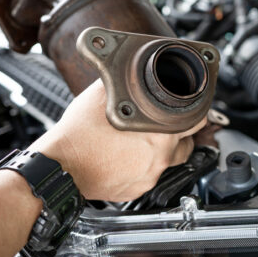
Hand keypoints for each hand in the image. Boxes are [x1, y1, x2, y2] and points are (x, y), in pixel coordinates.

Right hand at [28, 79, 203, 200]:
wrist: (60, 168)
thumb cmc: (79, 134)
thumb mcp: (102, 94)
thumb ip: (122, 80)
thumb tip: (124, 66)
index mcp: (160, 133)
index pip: (197, 121)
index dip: (197, 111)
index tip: (193, 108)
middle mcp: (160, 157)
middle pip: (187, 143)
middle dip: (181, 133)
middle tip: (167, 124)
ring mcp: (149, 176)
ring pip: (169, 161)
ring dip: (163, 150)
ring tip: (144, 140)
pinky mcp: (137, 189)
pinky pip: (150, 175)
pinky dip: (145, 165)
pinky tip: (129, 156)